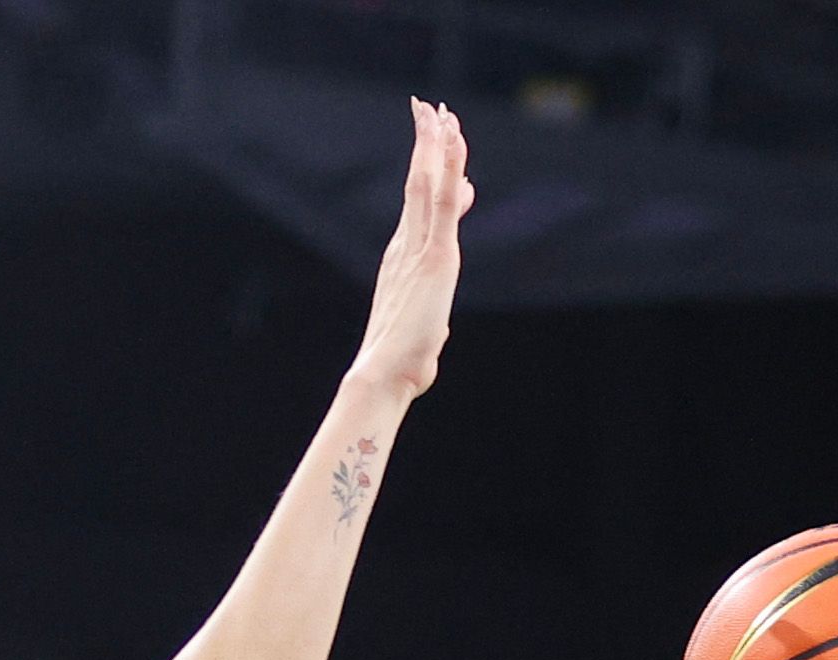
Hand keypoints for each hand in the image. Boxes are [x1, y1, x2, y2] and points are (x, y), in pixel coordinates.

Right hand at [348, 99, 472, 401]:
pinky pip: (445, 202)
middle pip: (419, 181)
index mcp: (403, 258)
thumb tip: (439, 331)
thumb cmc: (402, 362)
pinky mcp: (436, 255)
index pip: (421, 204)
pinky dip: (449, 168)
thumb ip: (432, 325)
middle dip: (426, 143)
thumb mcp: (426, 331)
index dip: (430, 170)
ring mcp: (419, 246)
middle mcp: (406, 244)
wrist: (384, 372)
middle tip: (429, 109)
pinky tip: (453, 141)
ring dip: (435, 144)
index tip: (440, 145)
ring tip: (438, 110)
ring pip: (428, 182)